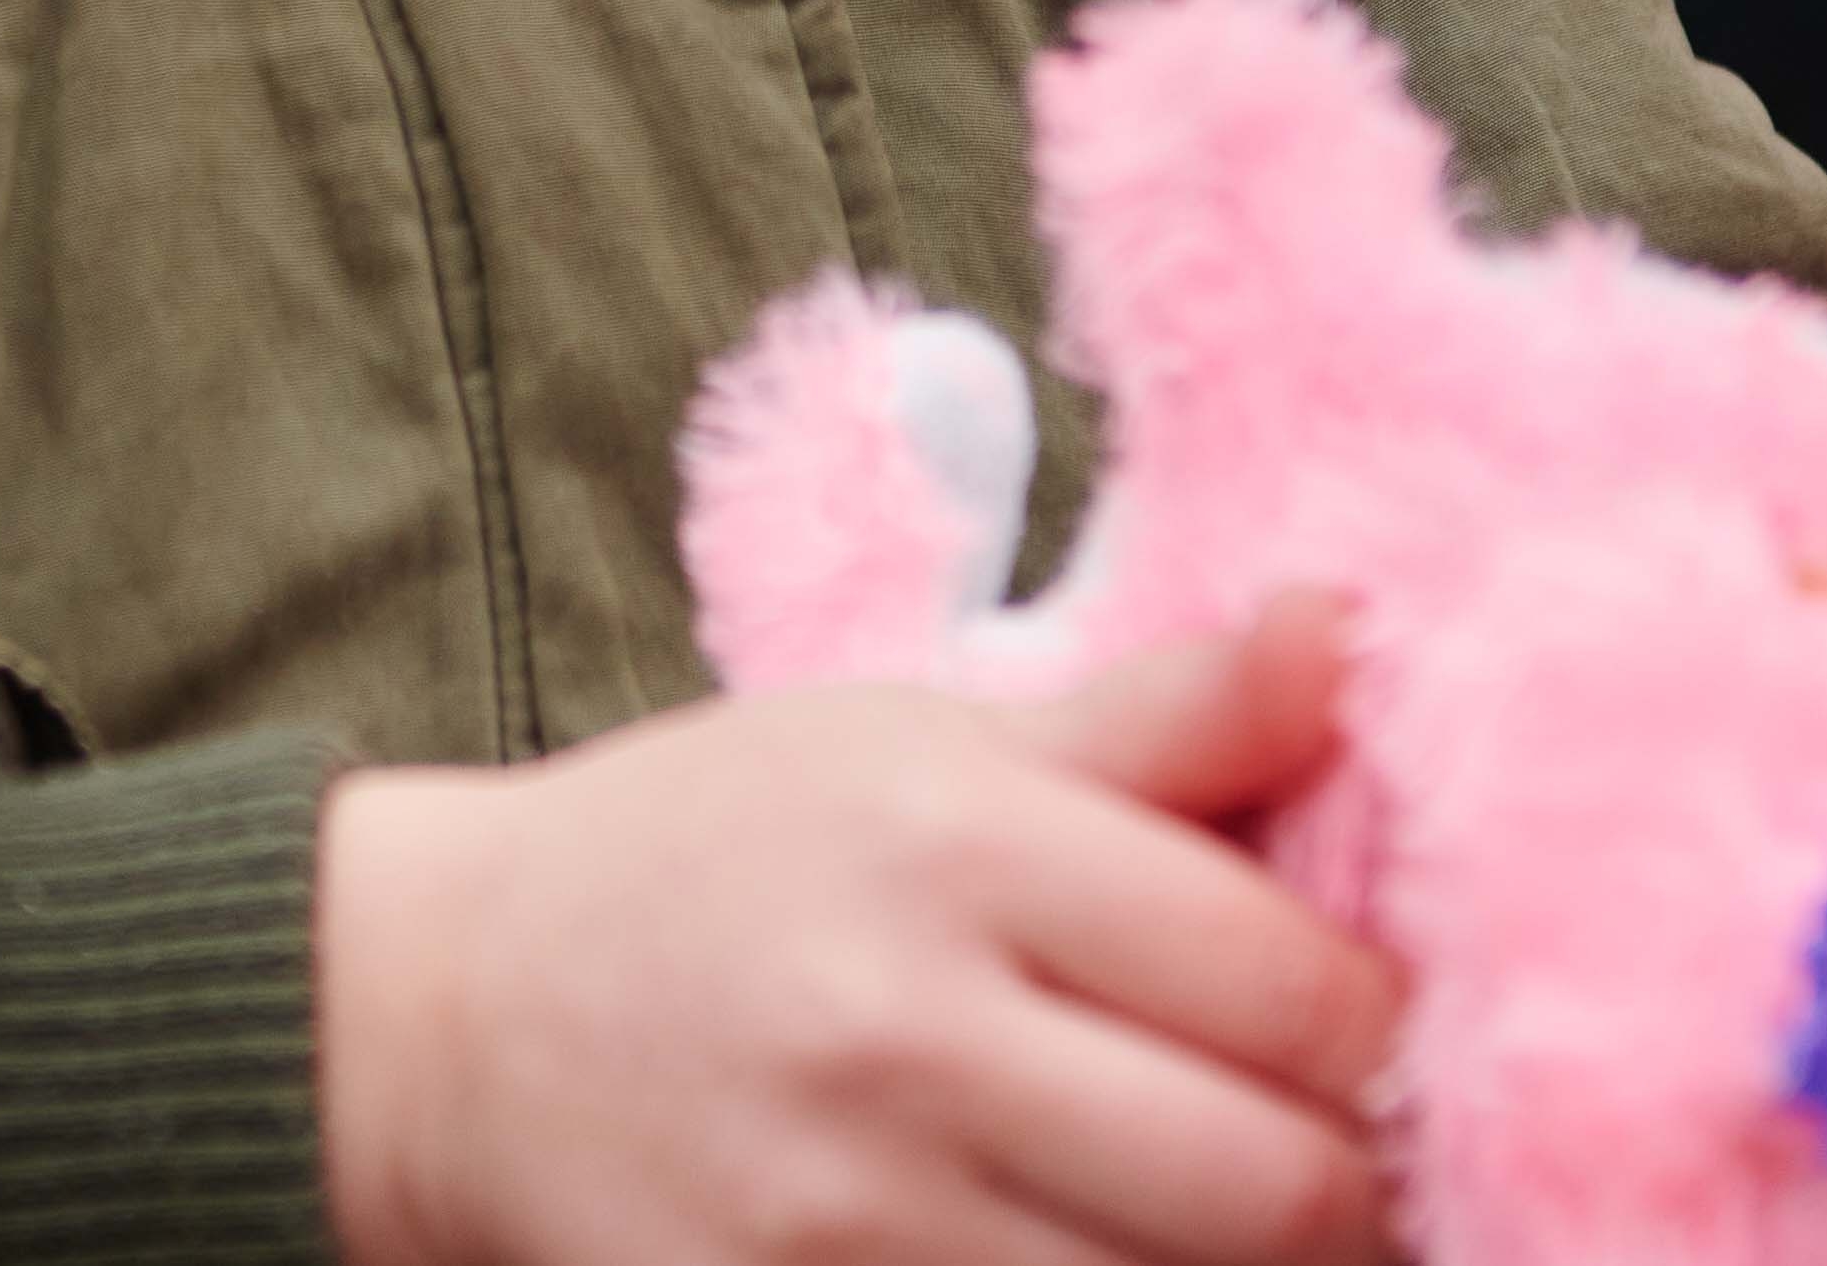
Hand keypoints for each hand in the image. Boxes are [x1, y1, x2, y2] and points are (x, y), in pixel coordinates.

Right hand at [313, 594, 1404, 1265]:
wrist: (442, 1014)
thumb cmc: (718, 854)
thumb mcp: (923, 741)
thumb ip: (1162, 719)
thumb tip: (1361, 624)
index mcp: (961, 848)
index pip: (1304, 991)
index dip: (1385, 1030)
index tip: (1364, 1029)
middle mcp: (905, 1036)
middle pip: (1278, 1189)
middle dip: (1346, 1191)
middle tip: (1325, 1158)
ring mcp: (839, 1218)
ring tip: (1197, 1210)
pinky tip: (1075, 1252)